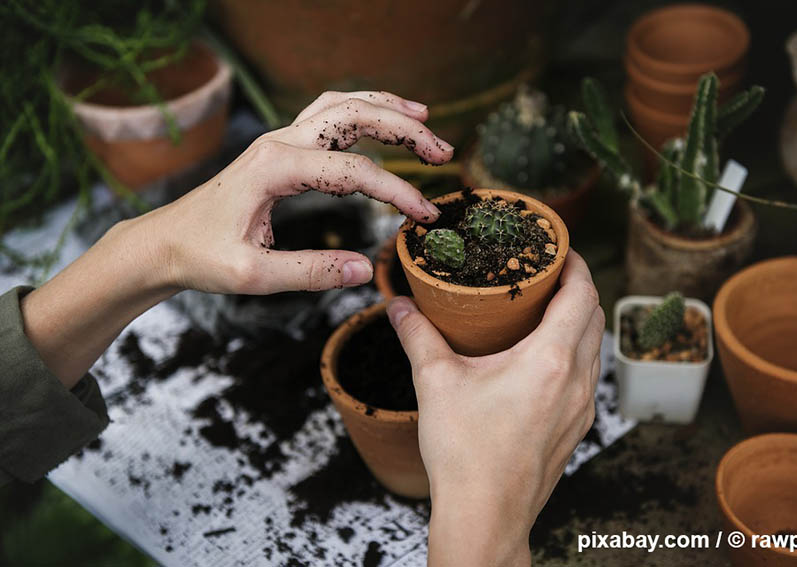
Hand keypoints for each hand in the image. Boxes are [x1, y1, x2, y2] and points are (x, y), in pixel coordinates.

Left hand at [22, 90, 451, 386]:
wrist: (164, 243)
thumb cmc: (201, 256)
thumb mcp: (253, 275)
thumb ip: (310, 272)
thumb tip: (364, 270)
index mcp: (274, 168)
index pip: (353, 171)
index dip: (397, 191)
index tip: (425, 215)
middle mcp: (279, 143)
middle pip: (353, 116)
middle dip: (404, 128)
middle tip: (442, 152)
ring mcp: (279, 141)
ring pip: (341, 106)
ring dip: (386, 109)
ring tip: (425, 119)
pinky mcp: (280, 150)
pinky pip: (327, 116)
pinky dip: (361, 112)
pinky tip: (382, 120)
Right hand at [387, 250, 603, 566]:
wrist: (485, 516)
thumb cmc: (465, 453)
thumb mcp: (435, 383)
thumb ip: (417, 336)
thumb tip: (398, 305)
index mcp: (550, 360)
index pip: (582, 294)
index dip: (576, 264)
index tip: (559, 249)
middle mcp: (577, 381)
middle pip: (595, 317)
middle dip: (578, 288)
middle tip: (547, 274)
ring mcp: (582, 408)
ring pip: (594, 348)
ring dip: (578, 321)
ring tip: (544, 310)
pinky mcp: (576, 429)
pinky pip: (587, 377)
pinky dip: (574, 353)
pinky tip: (542, 358)